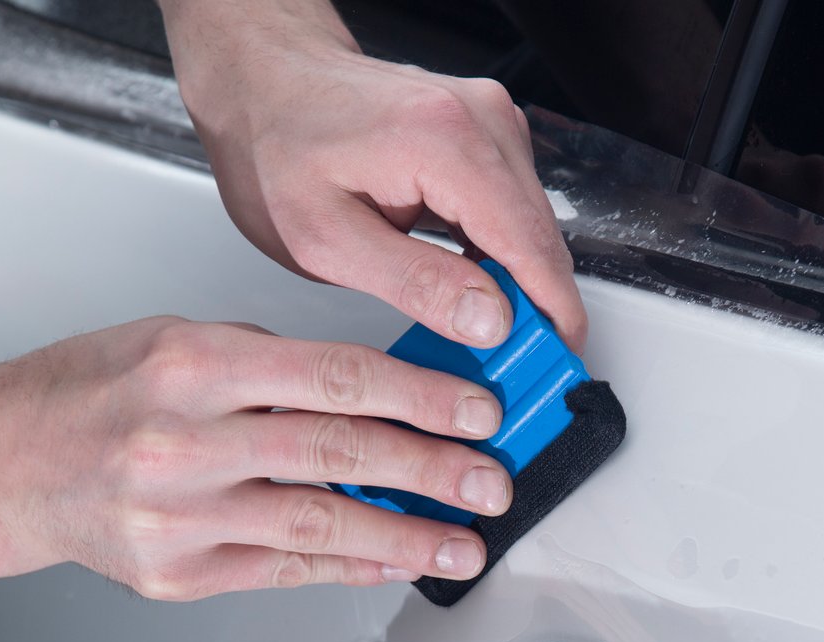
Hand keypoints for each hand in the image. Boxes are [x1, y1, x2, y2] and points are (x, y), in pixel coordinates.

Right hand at [0, 318, 512, 604]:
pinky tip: (397, 562)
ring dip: (407, 536)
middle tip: (492, 481)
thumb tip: (381, 392)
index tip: (479, 412)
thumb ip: (274, 365)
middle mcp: (185, 440)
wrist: (4, 465)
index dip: (421, 398)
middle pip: (339, 453)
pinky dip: (350, 568)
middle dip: (433, 470)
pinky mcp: (178, 574)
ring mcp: (180, 515)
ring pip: (321, 526)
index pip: (336, 377)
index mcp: (194, 364)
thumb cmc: (92, 392)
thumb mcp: (178, 340)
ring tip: (466, 543)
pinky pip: (285, 572)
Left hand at [158, 0, 587, 351]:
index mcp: (444, 141)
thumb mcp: (326, 239)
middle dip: (535, 311)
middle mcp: (481, 120)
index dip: (554, 318)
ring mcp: (491, 121)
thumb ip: (415, 282)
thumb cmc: (279, 150)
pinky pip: (515, 210)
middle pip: (541, 239)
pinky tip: (472, 291)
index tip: (556, 369)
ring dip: (517, 286)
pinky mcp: (488, 131)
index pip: (531, 246)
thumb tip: (492, 321)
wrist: (266, 86)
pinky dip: (500, 256)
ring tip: (483, 338)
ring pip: (533, 228)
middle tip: (512, 373)